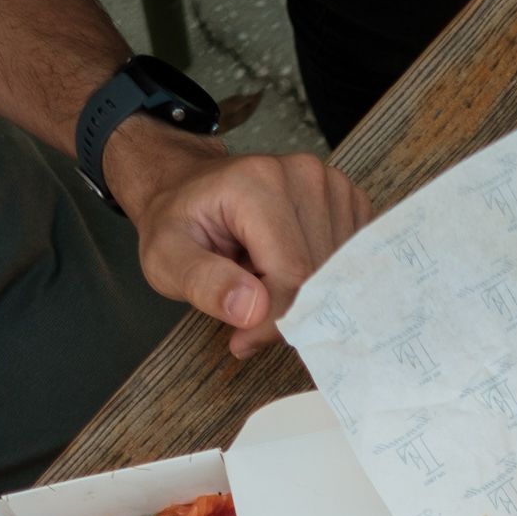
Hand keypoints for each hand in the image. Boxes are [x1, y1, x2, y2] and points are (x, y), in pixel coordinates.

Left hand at [105, 124, 366, 356]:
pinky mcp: (350, 201)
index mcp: (258, 182)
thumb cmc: (179, 224)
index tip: (243, 340)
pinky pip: (352, 263)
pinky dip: (324, 282)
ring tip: (263, 280)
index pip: (292, 274)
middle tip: (247, 310)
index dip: (274, 320)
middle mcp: (305, 175)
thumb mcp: (165, 257)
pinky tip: (290, 270)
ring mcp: (333, 185)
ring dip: (306, 296)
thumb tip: (252, 310)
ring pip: (340, 274)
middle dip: (288, 309)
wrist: (190, 189)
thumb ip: (202, 283)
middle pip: (320, 276)